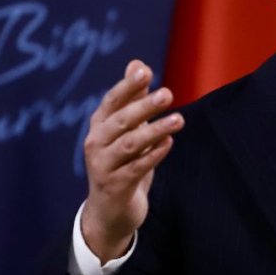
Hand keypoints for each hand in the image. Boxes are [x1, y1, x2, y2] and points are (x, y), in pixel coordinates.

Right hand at [81, 60, 183, 260]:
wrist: (109, 211)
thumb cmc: (121, 163)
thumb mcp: (126, 130)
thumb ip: (132, 98)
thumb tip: (138, 63)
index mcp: (99, 127)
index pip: (112, 101)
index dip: (127, 86)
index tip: (145, 71)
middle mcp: (97, 144)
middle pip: (121, 120)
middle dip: (144, 106)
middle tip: (168, 93)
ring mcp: (103, 166)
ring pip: (130, 144)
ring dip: (155, 130)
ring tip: (179, 120)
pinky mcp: (116, 186)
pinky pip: (136, 168)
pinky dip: (153, 155)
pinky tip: (169, 143)